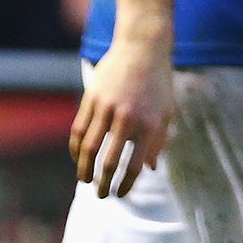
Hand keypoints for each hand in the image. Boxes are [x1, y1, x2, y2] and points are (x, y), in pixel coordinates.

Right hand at [70, 34, 174, 197]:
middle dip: (103, 185)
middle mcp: (128, 119)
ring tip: (85, 180)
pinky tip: (78, 157)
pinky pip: (78, 129)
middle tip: (101, 195)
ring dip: (84, 170)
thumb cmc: (158, 83)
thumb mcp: (167, 112)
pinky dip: (75, 148)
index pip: (134, 167)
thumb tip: (151, 170)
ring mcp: (107, 108)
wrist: (143, 47)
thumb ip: (159, 142)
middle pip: (109, 163)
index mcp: (150, 125)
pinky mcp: (92, 98)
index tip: (120, 194)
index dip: (125, 186)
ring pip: (88, 149)